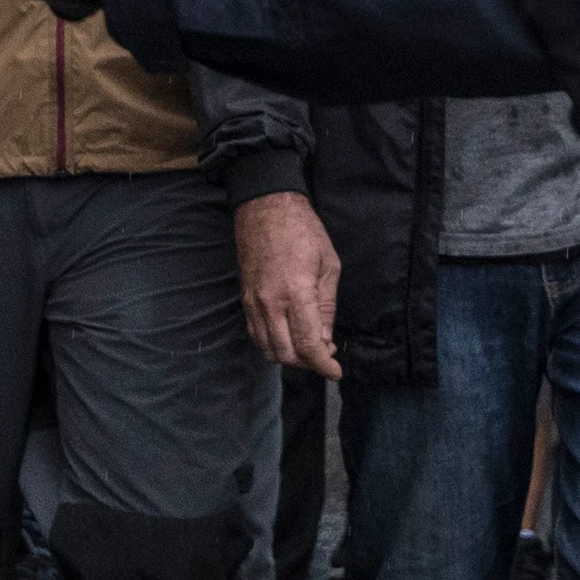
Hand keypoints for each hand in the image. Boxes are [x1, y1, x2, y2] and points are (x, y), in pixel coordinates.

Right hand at [235, 192, 341, 377]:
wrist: (265, 207)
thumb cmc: (303, 230)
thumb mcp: (328, 265)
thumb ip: (327, 306)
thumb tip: (325, 338)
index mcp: (296, 295)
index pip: (308, 346)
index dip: (323, 365)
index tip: (335, 372)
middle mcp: (270, 304)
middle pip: (286, 354)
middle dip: (308, 363)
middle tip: (326, 355)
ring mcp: (254, 303)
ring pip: (268, 349)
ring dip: (289, 356)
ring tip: (308, 345)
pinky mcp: (244, 299)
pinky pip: (255, 334)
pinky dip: (272, 344)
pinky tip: (288, 336)